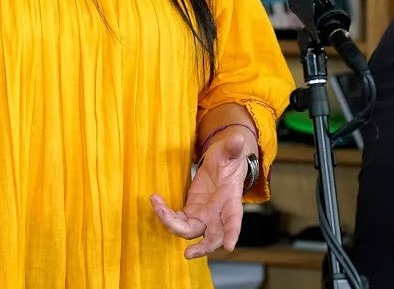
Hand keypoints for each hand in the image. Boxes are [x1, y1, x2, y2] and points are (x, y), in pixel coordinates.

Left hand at [150, 127, 256, 258]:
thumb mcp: (231, 152)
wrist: (220, 163)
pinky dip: (165, 214)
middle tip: (188, 254)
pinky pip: (177, 220)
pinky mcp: (191, 211)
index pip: (234, 219)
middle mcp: (218, 214)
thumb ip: (233, 149)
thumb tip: (237, 140)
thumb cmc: (229, 159)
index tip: (229, 246)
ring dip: (173, 225)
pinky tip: (156, 200)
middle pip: (211, 237)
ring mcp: (204, 215)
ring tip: (158, 206)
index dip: (233, 233)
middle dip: (201, 248)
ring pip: (190, 232)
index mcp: (231, 201)